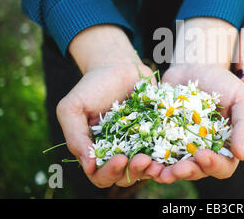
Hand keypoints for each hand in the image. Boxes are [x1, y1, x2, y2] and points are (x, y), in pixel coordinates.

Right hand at [56, 25, 163, 187]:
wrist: (118, 66)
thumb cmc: (91, 87)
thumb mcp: (72, 108)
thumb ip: (75, 137)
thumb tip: (89, 167)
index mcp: (97, 152)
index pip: (101, 175)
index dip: (110, 172)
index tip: (120, 158)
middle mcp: (119, 153)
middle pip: (126, 176)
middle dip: (134, 172)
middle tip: (143, 160)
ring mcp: (140, 145)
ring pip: (146, 168)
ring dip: (152, 169)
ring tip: (157, 161)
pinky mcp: (158, 134)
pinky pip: (164, 151)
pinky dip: (167, 155)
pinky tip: (171, 151)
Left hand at [155, 64, 243, 182]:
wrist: (193, 65)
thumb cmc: (221, 81)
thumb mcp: (241, 98)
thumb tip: (242, 155)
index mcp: (226, 145)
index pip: (224, 166)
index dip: (214, 165)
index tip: (202, 155)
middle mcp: (205, 150)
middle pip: (199, 171)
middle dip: (189, 172)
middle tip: (178, 168)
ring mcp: (183, 146)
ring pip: (177, 168)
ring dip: (169, 173)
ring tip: (160, 172)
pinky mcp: (164, 139)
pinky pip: (159, 156)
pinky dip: (153, 162)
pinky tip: (147, 162)